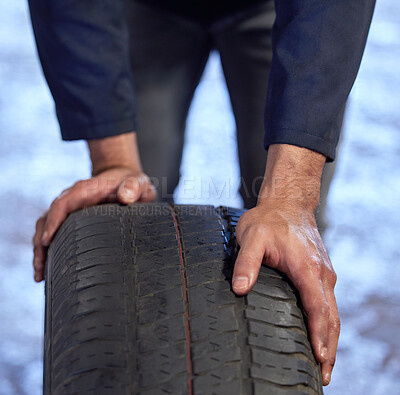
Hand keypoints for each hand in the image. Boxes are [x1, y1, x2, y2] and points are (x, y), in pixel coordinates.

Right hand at [33, 132, 154, 281]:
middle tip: (40, 269)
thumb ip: (133, 187)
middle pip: (47, 219)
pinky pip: (56, 234)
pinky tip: (50, 271)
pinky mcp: (72, 220)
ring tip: (40, 276)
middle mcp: (72, 200)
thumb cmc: (131, 183)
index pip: (62, 204)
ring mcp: (70, 210)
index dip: (53, 221)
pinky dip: (50, 250)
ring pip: (46, 228)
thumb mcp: (137, 182)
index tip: (47, 240)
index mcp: (85, 190)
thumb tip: (125, 196)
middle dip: (40, 244)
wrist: (125, 180)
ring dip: (41, 251)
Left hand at [232, 144, 338, 385]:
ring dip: (331, 337)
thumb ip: (246, 263)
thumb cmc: (269, 220)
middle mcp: (321, 273)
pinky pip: (329, 302)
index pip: (317, 308)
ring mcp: (324, 272)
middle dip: (329, 346)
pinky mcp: (321, 271)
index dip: (319, 334)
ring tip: (326, 362)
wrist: (288, 203)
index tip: (320, 359)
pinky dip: (328, 322)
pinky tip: (322, 332)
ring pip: (333, 311)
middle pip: (331, 316)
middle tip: (325, 374)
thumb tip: (240, 289)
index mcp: (306, 268)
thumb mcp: (252, 238)